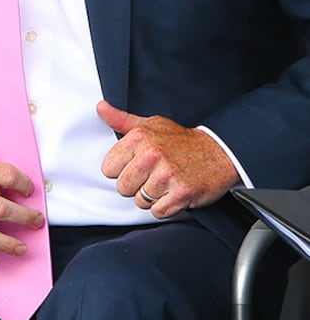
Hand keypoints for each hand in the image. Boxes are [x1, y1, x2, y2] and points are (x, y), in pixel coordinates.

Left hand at [98, 101, 240, 217]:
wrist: (219, 152)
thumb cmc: (181, 140)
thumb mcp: (150, 125)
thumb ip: (121, 120)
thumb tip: (101, 108)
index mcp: (138, 138)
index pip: (108, 169)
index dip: (121, 170)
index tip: (135, 165)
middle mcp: (151, 155)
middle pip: (122, 188)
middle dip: (135, 186)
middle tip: (152, 175)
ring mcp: (167, 175)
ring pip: (140, 201)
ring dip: (152, 197)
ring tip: (165, 183)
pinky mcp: (181, 193)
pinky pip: (158, 211)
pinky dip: (165, 207)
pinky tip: (173, 193)